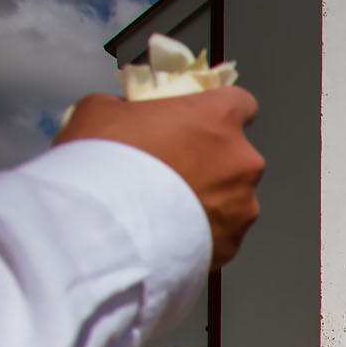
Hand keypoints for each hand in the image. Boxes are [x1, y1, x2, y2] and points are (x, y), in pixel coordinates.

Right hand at [56, 88, 262, 266]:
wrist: (104, 228)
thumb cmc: (104, 161)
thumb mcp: (102, 109)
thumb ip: (132, 108)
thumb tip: (132, 117)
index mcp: (219, 117)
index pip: (242, 103)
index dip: (218, 111)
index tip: (202, 120)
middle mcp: (242, 160)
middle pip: (235, 155)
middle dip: (209, 161)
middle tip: (170, 170)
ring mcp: (242, 205)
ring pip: (231, 198)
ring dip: (209, 199)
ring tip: (166, 207)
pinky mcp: (233, 243)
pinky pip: (222, 233)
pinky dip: (203, 232)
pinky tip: (170, 232)